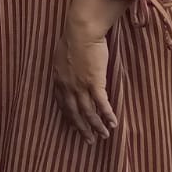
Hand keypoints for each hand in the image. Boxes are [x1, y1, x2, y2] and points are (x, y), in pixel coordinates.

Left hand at [51, 26, 116, 143]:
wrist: (81, 31)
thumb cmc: (73, 37)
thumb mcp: (62, 54)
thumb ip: (66, 65)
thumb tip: (70, 67)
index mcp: (59, 79)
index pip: (62, 103)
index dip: (68, 116)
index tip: (72, 125)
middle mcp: (67, 86)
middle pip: (74, 112)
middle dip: (81, 128)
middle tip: (88, 140)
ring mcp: (80, 86)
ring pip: (88, 112)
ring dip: (96, 126)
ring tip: (103, 136)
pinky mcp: (94, 83)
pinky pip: (101, 104)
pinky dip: (107, 115)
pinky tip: (113, 124)